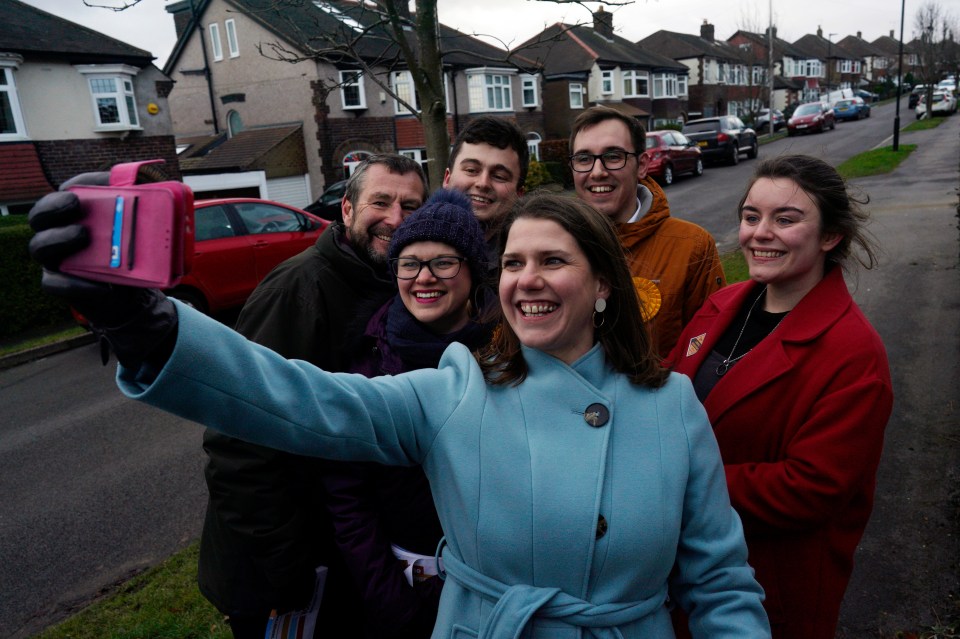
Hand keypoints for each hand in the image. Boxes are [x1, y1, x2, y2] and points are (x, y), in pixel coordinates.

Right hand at [28, 173, 177, 367]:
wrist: (132, 294)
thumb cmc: (130, 254)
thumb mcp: (141, 229)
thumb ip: (141, 204)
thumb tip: (148, 182)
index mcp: (76, 213)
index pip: (68, 190)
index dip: (79, 184)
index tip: (99, 183)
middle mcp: (58, 232)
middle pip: (40, 215)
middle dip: (53, 206)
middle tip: (75, 204)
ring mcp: (56, 259)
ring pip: (40, 246)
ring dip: (59, 238)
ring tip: (84, 235)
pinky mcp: (61, 284)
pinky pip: (57, 284)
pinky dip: (77, 284)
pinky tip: (102, 285)